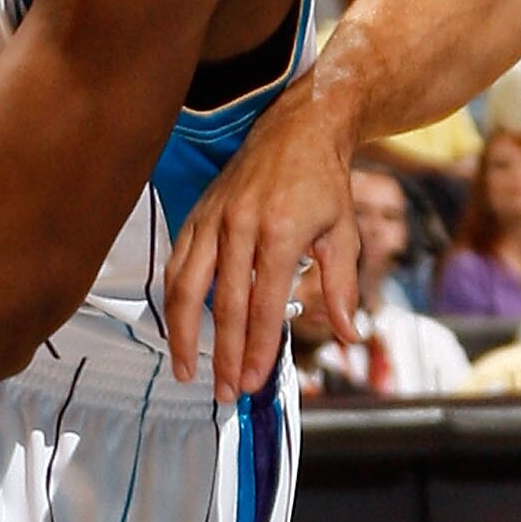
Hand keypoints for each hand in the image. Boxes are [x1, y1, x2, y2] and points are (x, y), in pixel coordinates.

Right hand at [162, 76, 361, 400]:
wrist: (297, 128)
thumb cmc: (324, 183)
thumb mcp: (343, 232)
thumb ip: (342, 286)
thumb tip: (347, 335)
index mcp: (280, 230)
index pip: (263, 303)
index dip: (256, 347)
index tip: (252, 381)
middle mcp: (240, 225)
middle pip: (224, 303)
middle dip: (223, 353)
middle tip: (225, 393)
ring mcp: (213, 219)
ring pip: (186, 286)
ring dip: (184, 334)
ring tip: (187, 371)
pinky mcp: (197, 214)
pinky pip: (177, 263)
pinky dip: (173, 300)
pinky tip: (175, 328)